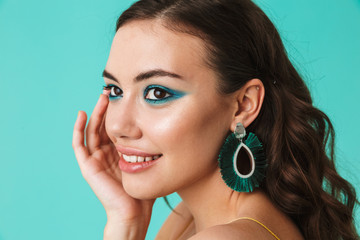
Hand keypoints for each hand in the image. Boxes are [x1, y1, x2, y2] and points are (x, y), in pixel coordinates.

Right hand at [72, 93, 154, 237]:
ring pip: (91, 131)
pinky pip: (79, 145)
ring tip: (102, 97)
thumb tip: (169, 130)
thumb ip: (152, 148)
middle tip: (111, 91)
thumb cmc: (144, 190)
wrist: (135, 211)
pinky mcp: (88, 166)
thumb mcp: (149, 163)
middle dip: (106, 108)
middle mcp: (106, 154)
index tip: (124, 96)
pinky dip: (77, 129)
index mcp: (119, 153)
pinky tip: (81, 114)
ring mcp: (95, 160)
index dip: (117, 113)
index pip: (115, 128)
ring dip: (95, 113)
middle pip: (102, 126)